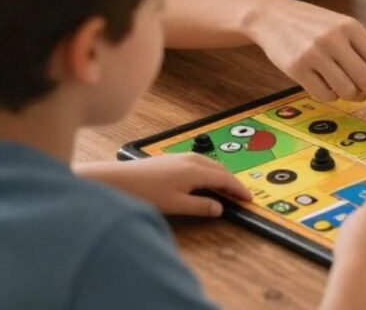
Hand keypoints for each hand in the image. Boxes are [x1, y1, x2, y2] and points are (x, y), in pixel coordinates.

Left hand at [76, 155, 251, 216]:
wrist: (117, 181)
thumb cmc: (144, 193)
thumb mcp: (175, 205)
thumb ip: (200, 206)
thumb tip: (219, 208)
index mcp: (196, 170)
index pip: (225, 179)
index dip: (239, 189)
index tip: (248, 198)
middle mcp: (192, 160)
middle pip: (220, 169)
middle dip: (232, 181)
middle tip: (240, 195)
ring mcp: (182, 157)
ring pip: (210, 164)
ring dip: (221, 176)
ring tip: (225, 189)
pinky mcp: (172, 158)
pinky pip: (200, 163)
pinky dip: (209, 172)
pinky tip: (203, 182)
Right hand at [247, 0, 365, 104]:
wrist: (273, 16)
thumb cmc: (313, 25)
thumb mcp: (341, 27)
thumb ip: (363, 51)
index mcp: (350, 27)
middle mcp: (333, 39)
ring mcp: (314, 54)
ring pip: (346, 90)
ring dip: (351, 95)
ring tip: (345, 86)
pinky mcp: (297, 69)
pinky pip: (324, 95)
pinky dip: (330, 95)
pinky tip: (327, 84)